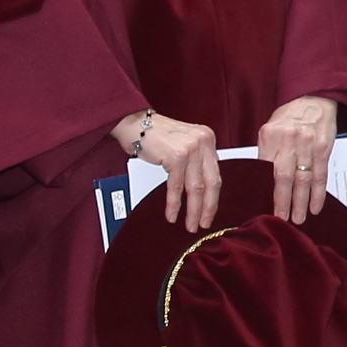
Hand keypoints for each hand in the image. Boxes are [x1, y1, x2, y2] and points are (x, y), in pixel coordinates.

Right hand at [125, 113, 220, 227]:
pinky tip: (172, 214)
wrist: (132, 122)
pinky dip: (174, 203)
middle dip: (207, 207)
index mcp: (207, 139)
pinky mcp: (176, 156)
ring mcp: (191, 149)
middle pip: (210, 183)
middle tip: (203, 223)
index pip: (215, 174)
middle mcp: (203, 142)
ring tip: (189, 224)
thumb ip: (193, 160)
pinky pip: (176, 186)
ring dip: (192, 210)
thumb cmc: (151, 133)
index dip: (213, 196)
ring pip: (195, 187)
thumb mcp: (181, 143)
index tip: (209, 210)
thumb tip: (199, 186)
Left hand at [261, 95, 338, 224]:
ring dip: (301, 201)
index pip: (263, 169)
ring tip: (298, 218)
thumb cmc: (287, 117)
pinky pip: (320, 175)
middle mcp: (288, 142)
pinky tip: (316, 206)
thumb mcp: (268, 130)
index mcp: (269, 137)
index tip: (258, 206)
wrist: (312, 100)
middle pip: (283, 177)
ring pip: (303, 179)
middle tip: (281, 218)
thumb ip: (265, 153)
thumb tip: (256, 180)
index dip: (262, 189)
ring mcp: (307, 146)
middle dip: (282, 201)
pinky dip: (318, 193)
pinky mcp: (323, 149)